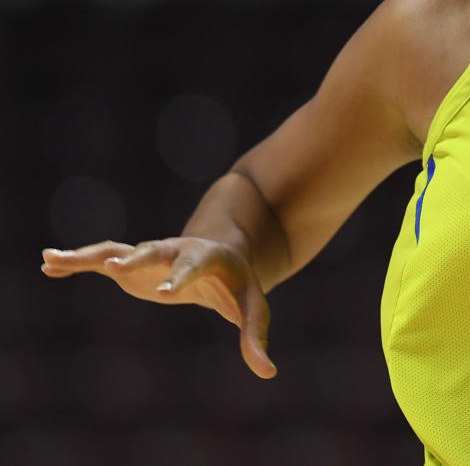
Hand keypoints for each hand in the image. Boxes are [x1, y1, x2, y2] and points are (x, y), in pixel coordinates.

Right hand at [41, 238, 276, 378]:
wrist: (221, 257)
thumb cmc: (238, 286)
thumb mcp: (253, 308)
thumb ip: (256, 337)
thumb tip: (268, 372)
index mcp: (209, 258)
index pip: (195, 266)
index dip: (182, 278)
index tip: (166, 292)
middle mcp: (175, 250)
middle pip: (154, 251)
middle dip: (135, 259)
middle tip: (112, 267)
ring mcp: (151, 255)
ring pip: (118, 251)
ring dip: (89, 256)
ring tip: (53, 258)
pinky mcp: (132, 265)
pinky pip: (101, 260)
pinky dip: (76, 262)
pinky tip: (49, 266)